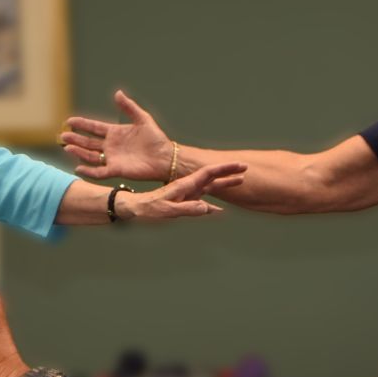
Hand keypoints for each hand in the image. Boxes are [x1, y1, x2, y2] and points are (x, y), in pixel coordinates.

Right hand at [62, 89, 173, 181]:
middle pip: (88, 142)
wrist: (165, 157)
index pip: (94, 128)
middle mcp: (111, 146)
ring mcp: (112, 158)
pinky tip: (78, 167)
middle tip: (62, 135)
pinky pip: (99, 172)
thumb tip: (118, 92)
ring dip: (78, 152)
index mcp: (115, 133)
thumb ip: (129, 107)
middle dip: (75, 139)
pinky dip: (88, 171)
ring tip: (67, 147)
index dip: (82, 124)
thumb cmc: (156, 139)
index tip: (69, 121)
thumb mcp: (143, 119)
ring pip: (90, 156)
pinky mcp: (116, 170)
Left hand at [118, 161, 246, 221]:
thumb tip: (207, 208)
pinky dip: (211, 205)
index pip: (209, 174)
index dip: (225, 169)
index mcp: (183, 185)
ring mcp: (184, 194)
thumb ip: (186, 208)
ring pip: (208, 188)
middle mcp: (186, 187)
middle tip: (245, 169)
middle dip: (228, 173)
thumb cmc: (146, 209)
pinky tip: (218, 209)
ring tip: (239, 181)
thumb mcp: (166, 210)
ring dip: (223, 184)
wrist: (131, 208)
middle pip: (212, 177)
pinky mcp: (181, 202)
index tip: (240, 166)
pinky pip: (200, 203)